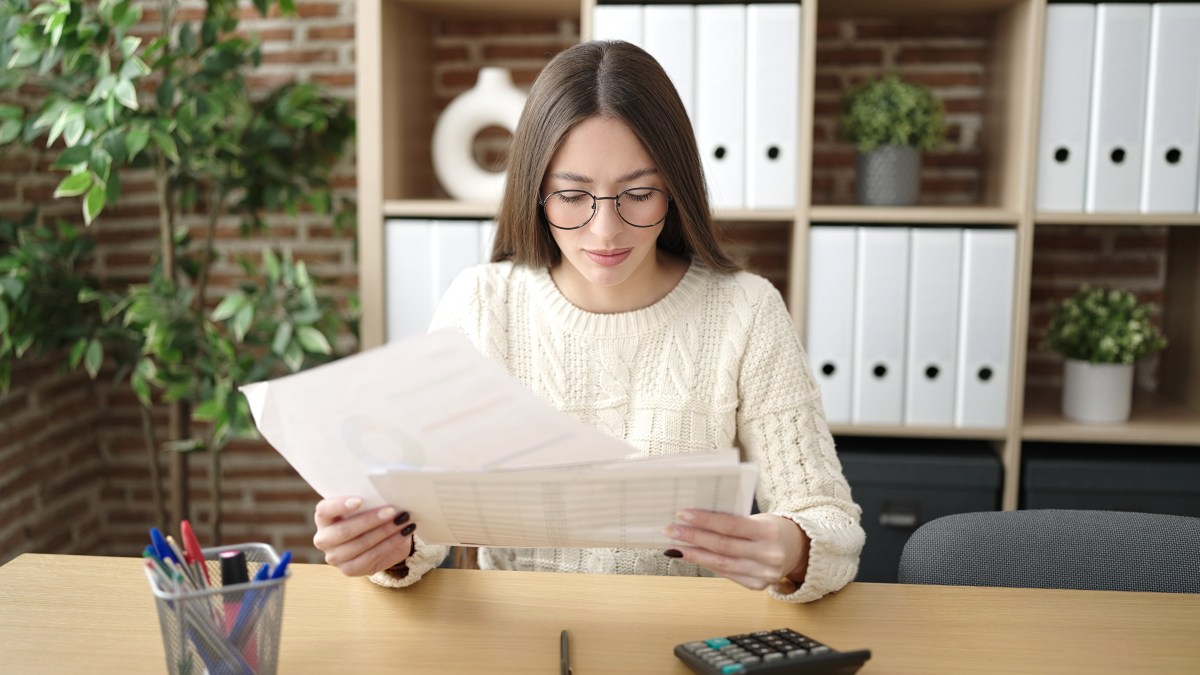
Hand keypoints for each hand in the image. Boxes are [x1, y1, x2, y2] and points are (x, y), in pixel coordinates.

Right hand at [312, 497, 416, 576]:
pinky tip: (403, 534)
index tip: (359, 500)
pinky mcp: (349, 570)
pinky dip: (390, 544)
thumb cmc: (368, 516)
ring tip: (403, 521)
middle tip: (393, 511)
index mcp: (323, 518)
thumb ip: (369, 500)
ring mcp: (334, 557)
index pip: (324, 510)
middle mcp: (324, 539)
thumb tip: (388, 494)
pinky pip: (371, 557)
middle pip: (344, 531)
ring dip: (384, 532)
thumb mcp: (366, 506)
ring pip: (359, 544)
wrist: (377, 540)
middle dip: (371, 520)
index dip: (339, 505)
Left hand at [662, 510, 809, 590]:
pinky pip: (727, 574)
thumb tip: (696, 521)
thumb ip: (733, 522)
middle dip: (693, 537)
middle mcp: (767, 555)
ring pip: (721, 564)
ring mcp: (763, 574)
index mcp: (768, 532)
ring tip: (676, 546)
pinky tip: (694, 557)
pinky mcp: (757, 585)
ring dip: (695, 554)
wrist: (798, 549)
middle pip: (722, 546)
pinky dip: (708, 564)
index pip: (730, 525)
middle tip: (671, 530)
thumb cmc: (773, 528)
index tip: (682, 514)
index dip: (704, 520)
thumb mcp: (759, 519)